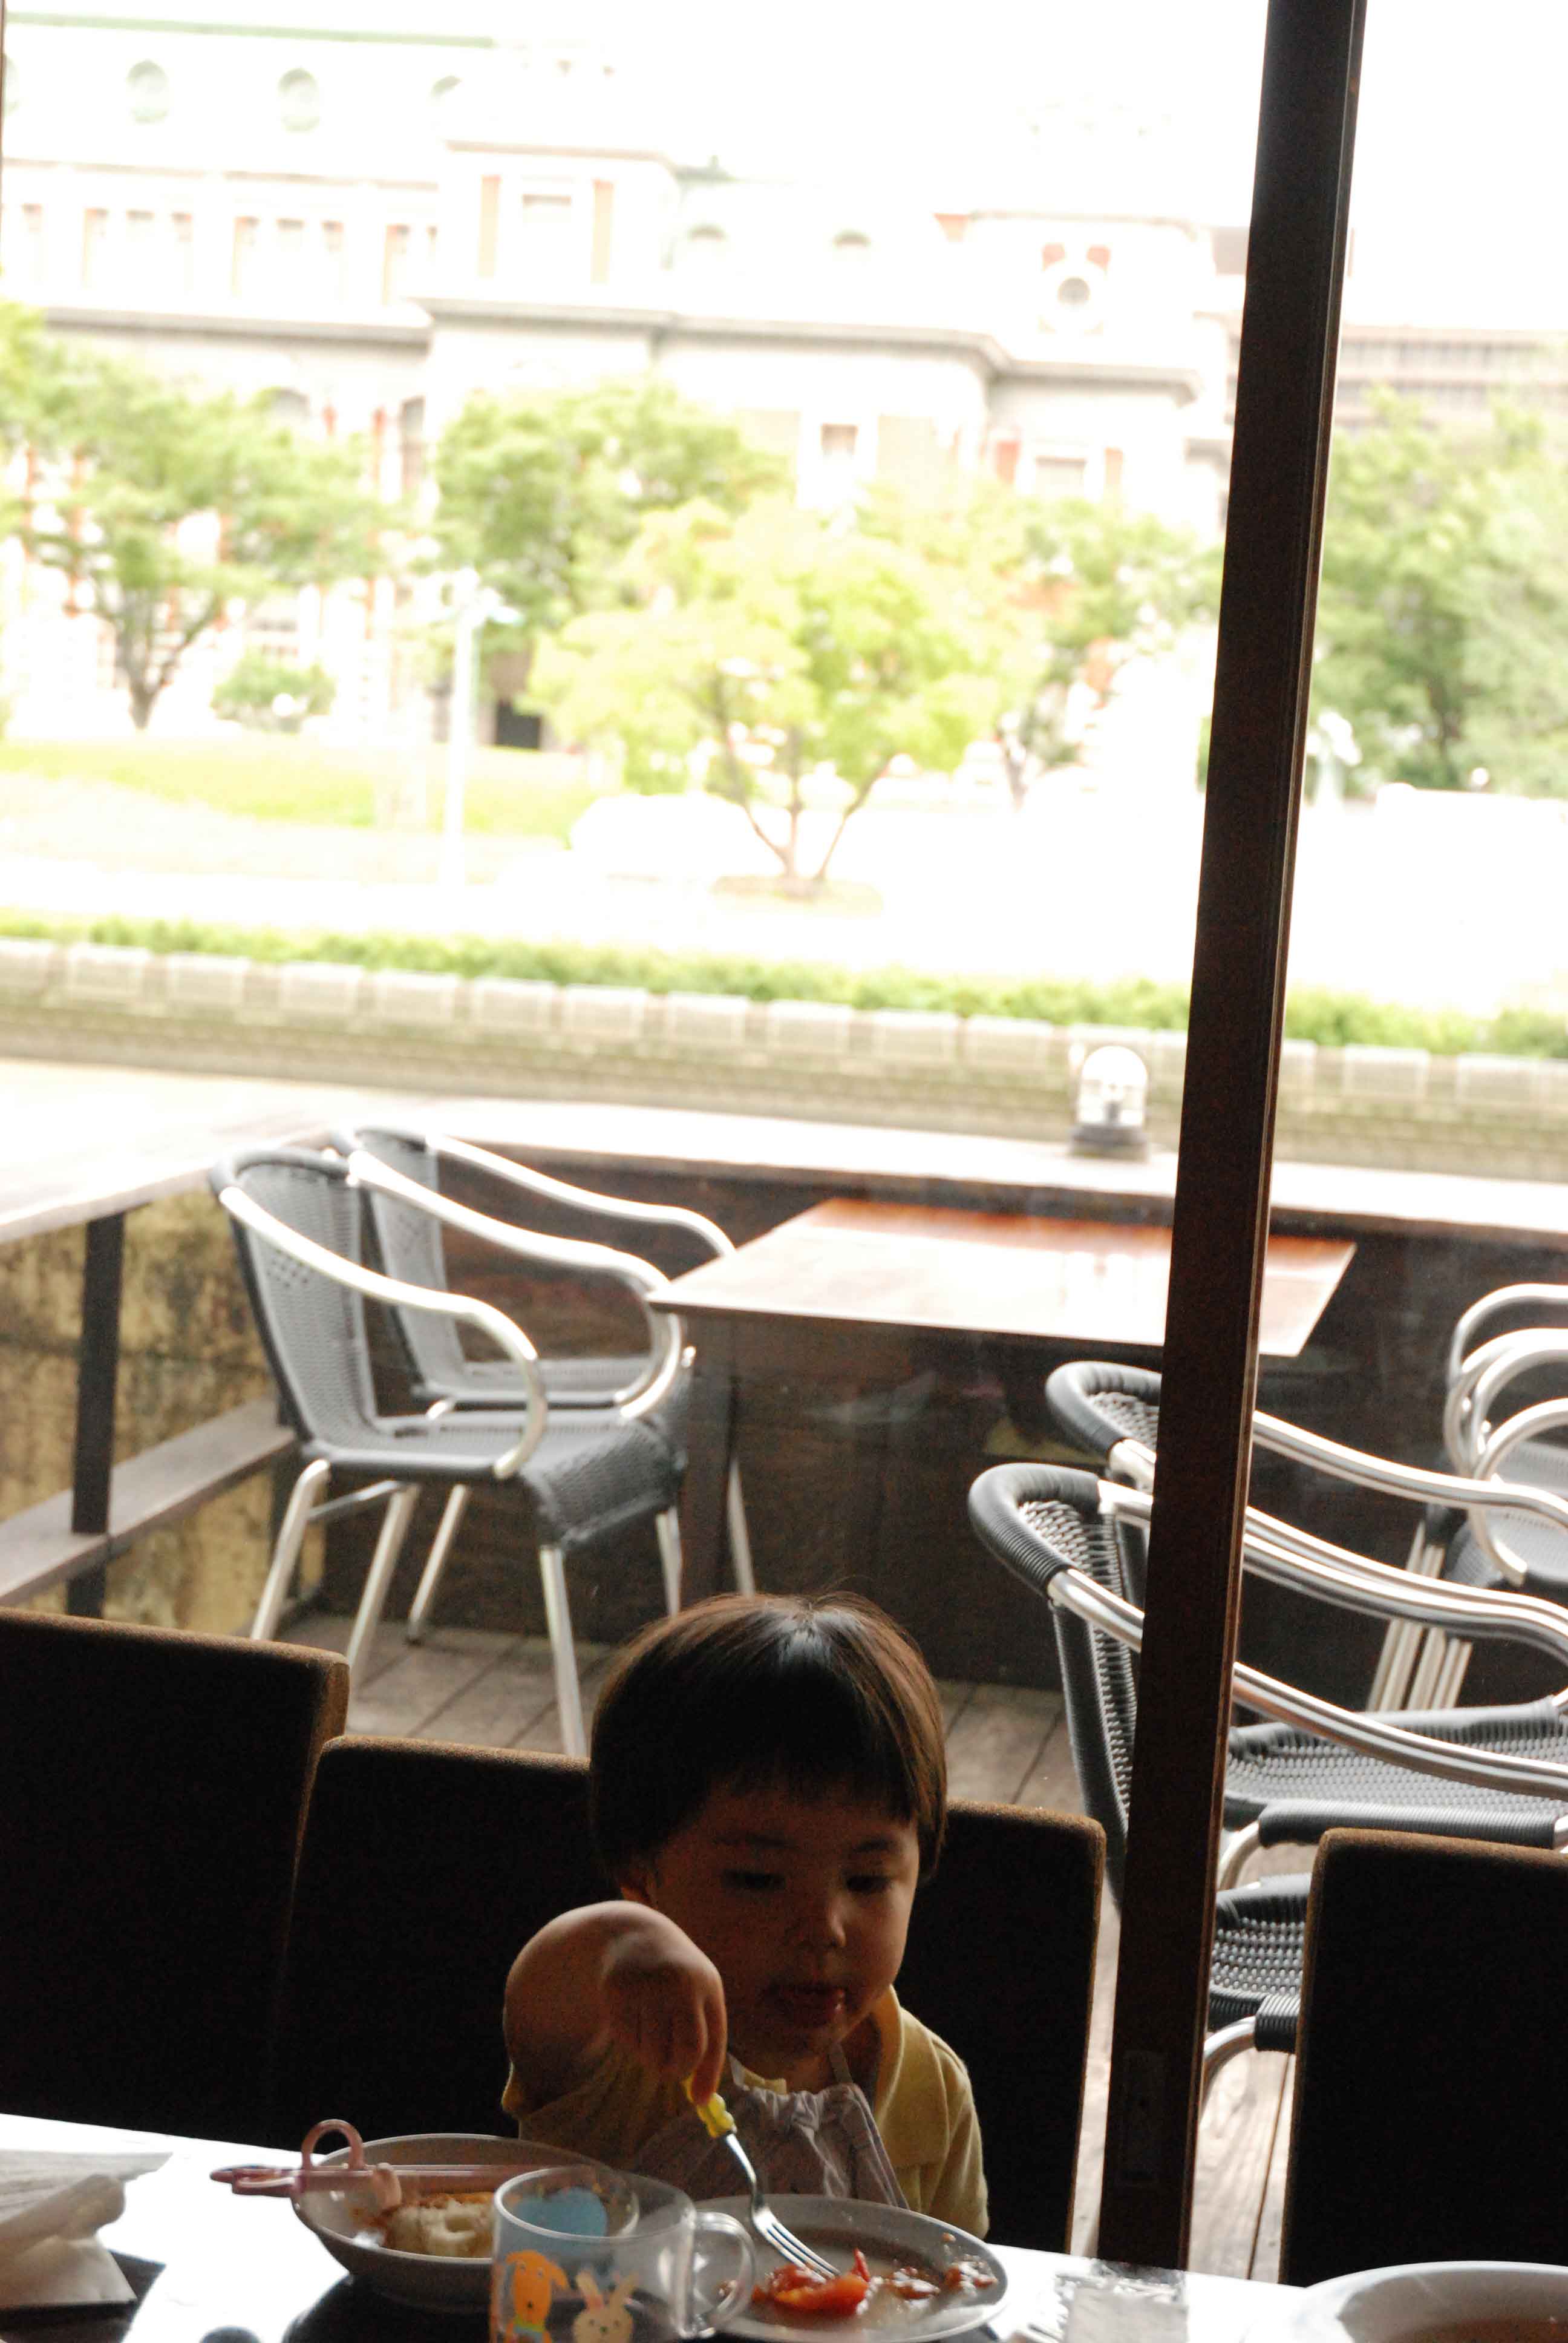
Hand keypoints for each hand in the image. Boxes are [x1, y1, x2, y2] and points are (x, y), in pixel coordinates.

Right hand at [599, 1910, 727, 2102]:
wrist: (635, 1934)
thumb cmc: (677, 1978)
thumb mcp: (700, 1997)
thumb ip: (706, 2044)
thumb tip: (702, 2100)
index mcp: (706, 1984)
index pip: (708, 2043)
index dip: (705, 2075)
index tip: (699, 2100)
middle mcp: (678, 1983)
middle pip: (682, 2053)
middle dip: (676, 2071)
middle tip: (669, 2071)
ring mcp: (646, 1986)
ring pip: (651, 2053)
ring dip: (651, 2056)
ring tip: (651, 2032)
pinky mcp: (617, 1991)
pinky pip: (626, 2041)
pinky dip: (632, 2043)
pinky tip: (634, 2018)